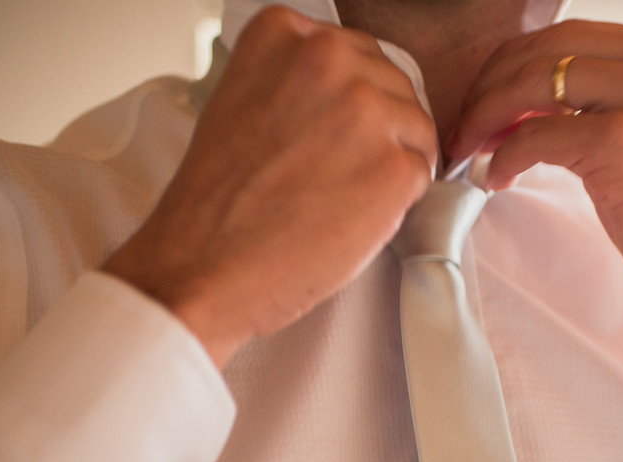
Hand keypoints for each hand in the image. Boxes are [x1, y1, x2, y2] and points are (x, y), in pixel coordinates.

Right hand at [103, 6, 437, 368]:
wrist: (202, 266)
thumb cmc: (217, 201)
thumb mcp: (243, 102)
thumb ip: (296, 81)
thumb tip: (347, 91)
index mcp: (285, 34)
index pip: (355, 53)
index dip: (350, 100)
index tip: (329, 130)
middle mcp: (328, 59)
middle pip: (392, 85)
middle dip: (377, 129)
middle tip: (336, 172)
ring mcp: (366, 112)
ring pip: (415, 128)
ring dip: (391, 163)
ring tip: (340, 195)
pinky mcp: (393, 167)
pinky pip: (420, 173)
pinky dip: (396, 201)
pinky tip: (352, 215)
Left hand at [448, 20, 622, 371]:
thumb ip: (613, 100)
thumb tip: (535, 100)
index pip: (571, 36)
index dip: (516, 65)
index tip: (490, 100)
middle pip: (546, 49)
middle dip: (492, 85)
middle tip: (467, 126)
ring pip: (534, 82)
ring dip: (487, 117)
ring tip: (470, 150)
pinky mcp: (622, 143)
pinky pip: (536, 135)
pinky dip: (505, 156)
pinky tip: (500, 178)